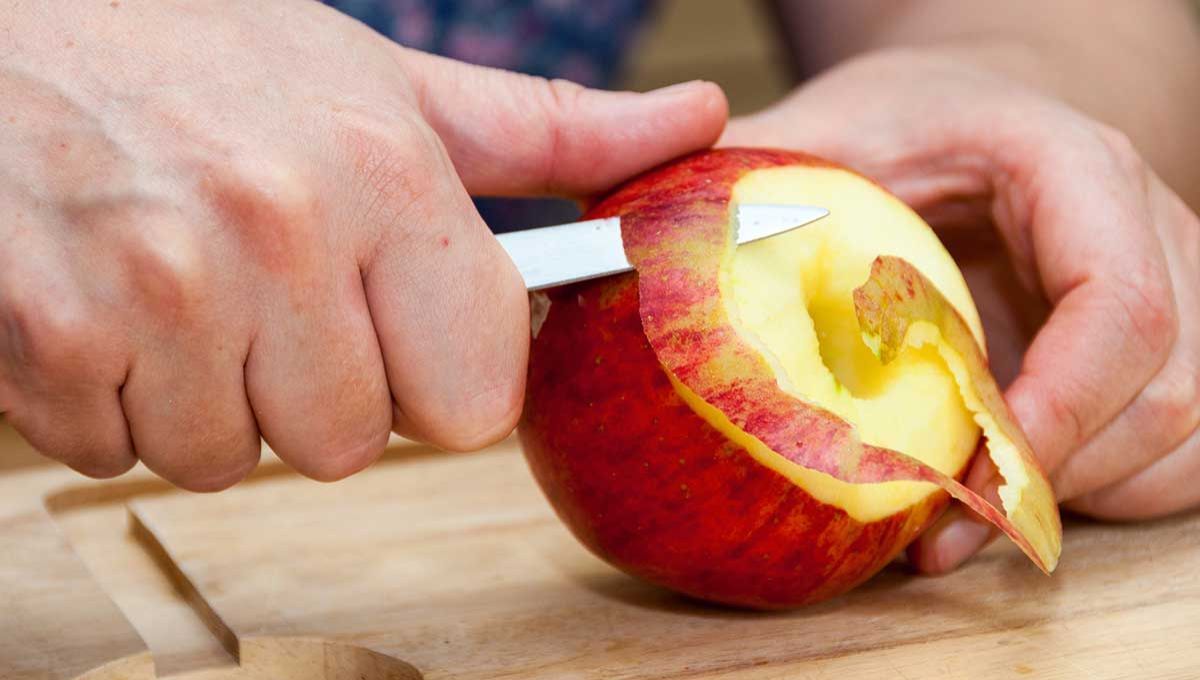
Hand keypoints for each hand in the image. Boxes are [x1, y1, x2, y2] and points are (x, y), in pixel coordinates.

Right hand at [0, 0, 726, 489]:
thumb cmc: (196, 55)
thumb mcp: (380, 81)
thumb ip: (551, 130)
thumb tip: (698, 120)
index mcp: (386, 174)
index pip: (475, 402)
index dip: (434, 375)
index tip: (391, 324)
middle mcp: (278, 231)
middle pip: (350, 444)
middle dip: (312, 387)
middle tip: (261, 288)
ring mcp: (155, 290)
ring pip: (230, 461)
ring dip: (206, 395)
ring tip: (173, 282)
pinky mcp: (48, 342)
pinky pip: (119, 453)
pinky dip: (111, 399)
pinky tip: (101, 301)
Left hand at [723, 49, 1198, 570]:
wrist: (971, 114)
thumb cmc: (904, 121)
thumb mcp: (825, 128)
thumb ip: (750, 177)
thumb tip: (641, 242)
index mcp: (1073, 169)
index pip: (1117, 303)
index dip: (1054, 409)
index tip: (961, 478)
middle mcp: (1149, 231)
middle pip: (1168, 390)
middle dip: (1053, 479)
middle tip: (936, 532)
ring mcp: (1175, 292)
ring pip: (1183, 434)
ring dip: (1073, 498)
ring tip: (958, 524)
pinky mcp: (1163, 347)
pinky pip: (1178, 450)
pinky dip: (1097, 492)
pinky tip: (1004, 494)